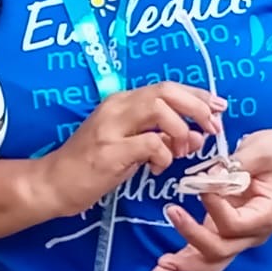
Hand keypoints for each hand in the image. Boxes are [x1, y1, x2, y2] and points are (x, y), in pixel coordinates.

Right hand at [40, 83, 225, 217]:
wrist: (52, 183)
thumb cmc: (90, 165)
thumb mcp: (127, 144)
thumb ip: (159, 135)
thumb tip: (194, 135)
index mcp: (121, 101)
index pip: (167, 87)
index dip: (198, 95)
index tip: (219, 108)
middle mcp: (117, 107)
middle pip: (167, 92)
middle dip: (198, 107)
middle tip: (212, 127)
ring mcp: (112, 128)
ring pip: (161, 110)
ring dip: (181, 131)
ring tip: (182, 151)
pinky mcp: (110, 151)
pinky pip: (152, 144)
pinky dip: (164, 155)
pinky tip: (158, 168)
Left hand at [149, 127, 271, 270]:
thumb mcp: (262, 149)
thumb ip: (237, 163)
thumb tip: (210, 176)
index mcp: (267, 215)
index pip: (236, 223)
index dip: (216, 207)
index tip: (204, 183)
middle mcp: (253, 233)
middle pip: (221, 250)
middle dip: (194, 237)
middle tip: (173, 213)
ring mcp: (238, 237)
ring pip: (212, 261)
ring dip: (185, 264)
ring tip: (160, 268)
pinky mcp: (223, 232)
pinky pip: (203, 254)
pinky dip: (182, 262)